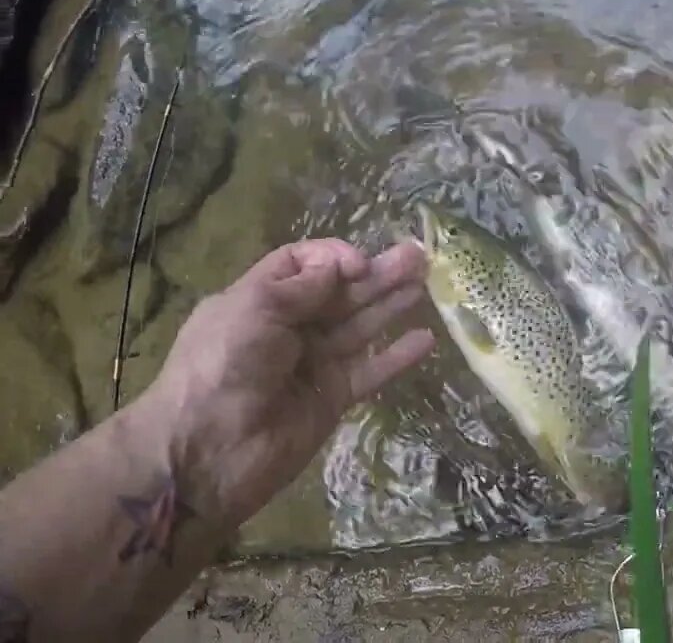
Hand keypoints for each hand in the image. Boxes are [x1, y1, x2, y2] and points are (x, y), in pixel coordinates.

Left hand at [145, 238, 434, 526]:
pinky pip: (370, 371)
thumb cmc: (220, 368)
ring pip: (359, 327)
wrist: (206, 453)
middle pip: (339, 293)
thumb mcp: (253, 310)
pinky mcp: (332, 399)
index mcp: (257, 300)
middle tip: (418, 258)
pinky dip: (396, 356)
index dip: (333, 257)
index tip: (360, 264)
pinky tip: (425, 339)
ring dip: (391, 304)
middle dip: (376, 274)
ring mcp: (311, 365)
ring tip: (427, 283)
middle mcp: (286, 328)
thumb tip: (342, 265)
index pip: (301, 265)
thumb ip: (302, 287)